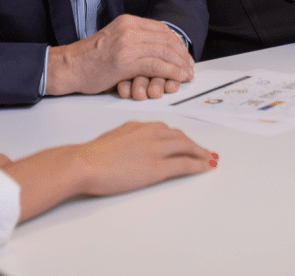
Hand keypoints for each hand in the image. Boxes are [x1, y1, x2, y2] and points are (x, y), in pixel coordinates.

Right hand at [2, 121, 216, 222]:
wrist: (85, 162)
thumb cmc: (92, 155)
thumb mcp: (113, 138)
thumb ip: (127, 138)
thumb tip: (132, 146)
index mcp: (139, 126)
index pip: (166, 130)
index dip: (180, 137)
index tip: (187, 142)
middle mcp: (150, 133)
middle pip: (180, 137)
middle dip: (194, 144)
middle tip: (204, 151)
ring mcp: (155, 149)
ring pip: (186, 147)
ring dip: (200, 153)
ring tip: (209, 159)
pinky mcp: (156, 167)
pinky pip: (184, 164)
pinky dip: (198, 164)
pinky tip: (206, 167)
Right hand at [46, 14, 194, 96]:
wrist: (69, 66)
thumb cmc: (90, 58)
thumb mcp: (114, 38)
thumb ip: (134, 39)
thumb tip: (156, 47)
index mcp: (128, 21)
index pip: (161, 29)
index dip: (177, 42)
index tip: (184, 54)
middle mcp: (129, 29)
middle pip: (166, 40)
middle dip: (182, 54)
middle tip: (190, 66)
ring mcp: (128, 44)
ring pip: (164, 52)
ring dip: (180, 65)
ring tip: (187, 74)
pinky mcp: (126, 61)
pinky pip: (156, 65)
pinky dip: (171, 72)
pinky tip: (178, 78)